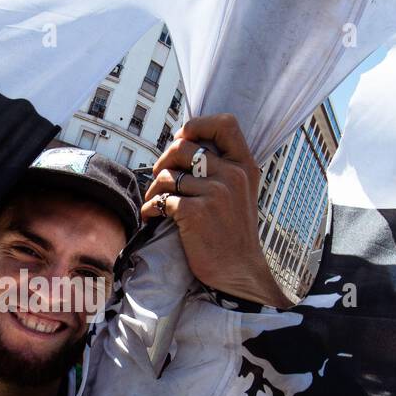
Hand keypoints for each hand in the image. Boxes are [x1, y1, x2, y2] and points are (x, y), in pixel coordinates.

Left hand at [142, 113, 289, 307]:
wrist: (239, 272)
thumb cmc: (233, 234)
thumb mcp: (241, 194)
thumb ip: (223, 169)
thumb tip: (184, 145)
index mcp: (245, 166)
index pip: (225, 124)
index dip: (198, 125)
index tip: (183, 139)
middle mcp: (232, 175)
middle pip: (183, 147)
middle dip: (163, 160)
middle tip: (159, 176)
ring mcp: (215, 193)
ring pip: (167, 175)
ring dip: (153, 189)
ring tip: (155, 201)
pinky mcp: (195, 213)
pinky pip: (162, 199)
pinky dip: (151, 208)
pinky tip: (153, 217)